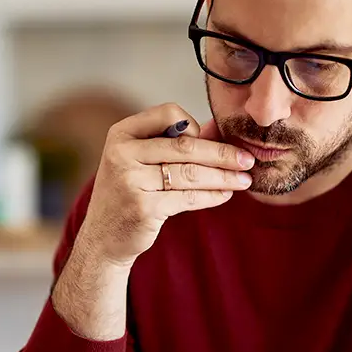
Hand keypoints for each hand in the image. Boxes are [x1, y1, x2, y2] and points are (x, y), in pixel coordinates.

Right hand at [78, 104, 253, 268]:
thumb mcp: (140, 161)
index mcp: (121, 133)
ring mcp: (131, 181)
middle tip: (247, 160)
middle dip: (222, 154)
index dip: (193, 126)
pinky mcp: (144, 208)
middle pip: (185, 146)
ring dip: (223, 177)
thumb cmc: (128, 193)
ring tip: (243, 180)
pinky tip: (225, 195)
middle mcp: (122, 153)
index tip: (209, 140)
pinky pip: (188, 197)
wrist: (103, 238)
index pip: (168, 114)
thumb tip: (218, 127)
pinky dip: (211, 196)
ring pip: (190, 173)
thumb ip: (175, 142)